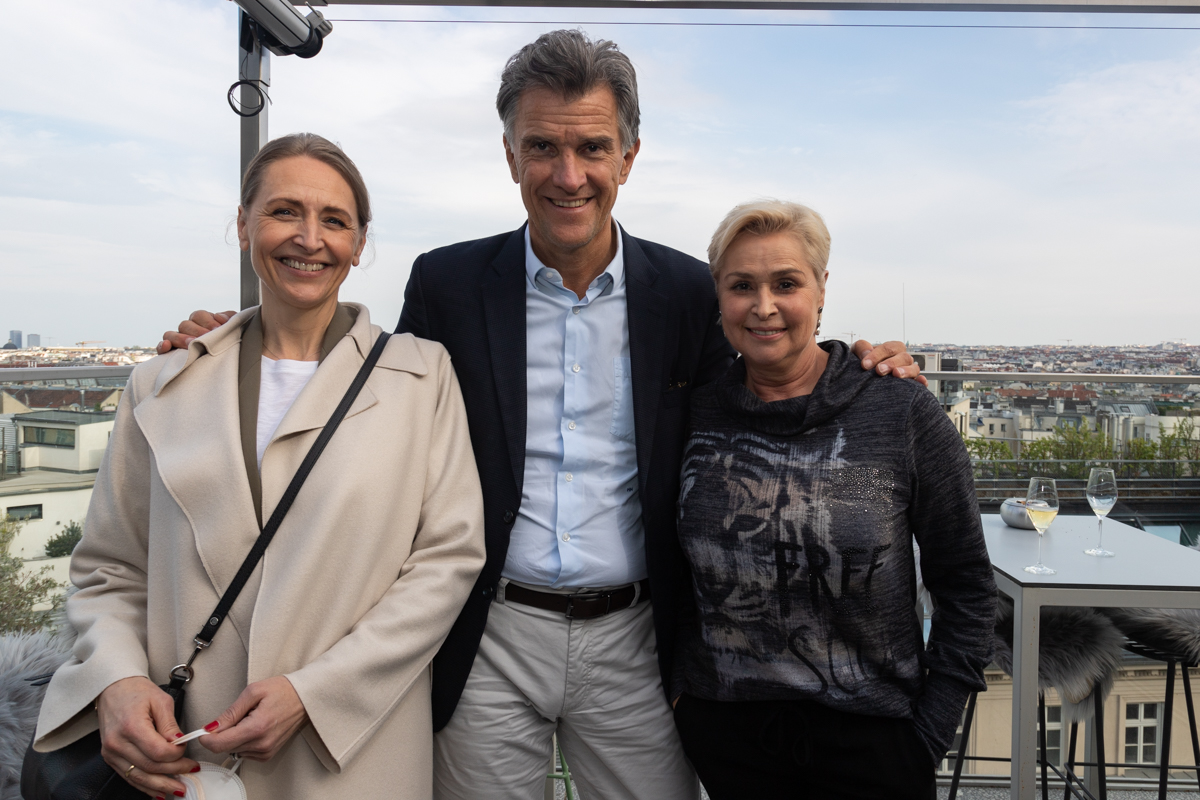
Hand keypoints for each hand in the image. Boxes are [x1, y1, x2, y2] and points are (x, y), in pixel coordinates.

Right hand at [98, 676, 197, 797]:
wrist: (113, 689)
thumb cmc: (137, 692)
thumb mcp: (161, 700)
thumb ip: (170, 724)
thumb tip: (179, 743)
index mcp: (132, 726)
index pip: (158, 752)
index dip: (176, 755)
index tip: (186, 750)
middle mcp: (118, 743)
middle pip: (150, 767)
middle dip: (173, 773)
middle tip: (190, 772)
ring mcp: (111, 753)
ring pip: (139, 777)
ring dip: (160, 786)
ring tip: (178, 788)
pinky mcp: (110, 757)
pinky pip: (129, 776)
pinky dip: (145, 786)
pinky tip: (158, 791)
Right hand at [156, 310, 236, 353]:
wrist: (232, 364)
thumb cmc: (231, 344)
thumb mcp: (235, 330)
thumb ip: (230, 320)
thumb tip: (219, 317)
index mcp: (202, 323)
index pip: (199, 316)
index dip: (208, 321)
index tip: (218, 328)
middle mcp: (188, 330)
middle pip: (186, 324)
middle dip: (197, 331)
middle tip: (206, 338)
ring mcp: (178, 342)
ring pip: (171, 334)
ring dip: (181, 338)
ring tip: (191, 344)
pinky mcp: (171, 355)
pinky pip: (161, 348)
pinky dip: (162, 346)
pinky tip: (167, 346)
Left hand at [200, 676, 307, 761]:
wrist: (306, 697)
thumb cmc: (283, 690)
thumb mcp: (253, 692)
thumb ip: (230, 712)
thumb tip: (211, 727)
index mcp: (256, 728)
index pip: (220, 744)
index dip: (206, 738)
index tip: (201, 730)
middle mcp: (261, 744)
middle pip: (225, 748)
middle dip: (221, 734)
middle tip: (232, 716)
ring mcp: (266, 751)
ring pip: (234, 750)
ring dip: (234, 737)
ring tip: (248, 719)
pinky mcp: (268, 754)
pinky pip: (244, 752)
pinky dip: (243, 741)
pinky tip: (254, 727)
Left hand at [853, 339, 927, 386]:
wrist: (861, 378)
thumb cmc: (863, 362)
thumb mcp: (858, 352)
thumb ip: (862, 348)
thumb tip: (867, 353)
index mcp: (893, 349)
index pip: (890, 348)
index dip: (877, 355)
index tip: (865, 365)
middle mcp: (903, 359)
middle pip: (904, 357)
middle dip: (891, 363)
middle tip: (879, 370)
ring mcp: (909, 372)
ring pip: (914, 368)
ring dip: (906, 371)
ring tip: (896, 374)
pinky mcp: (912, 385)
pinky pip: (921, 383)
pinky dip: (922, 382)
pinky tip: (920, 382)